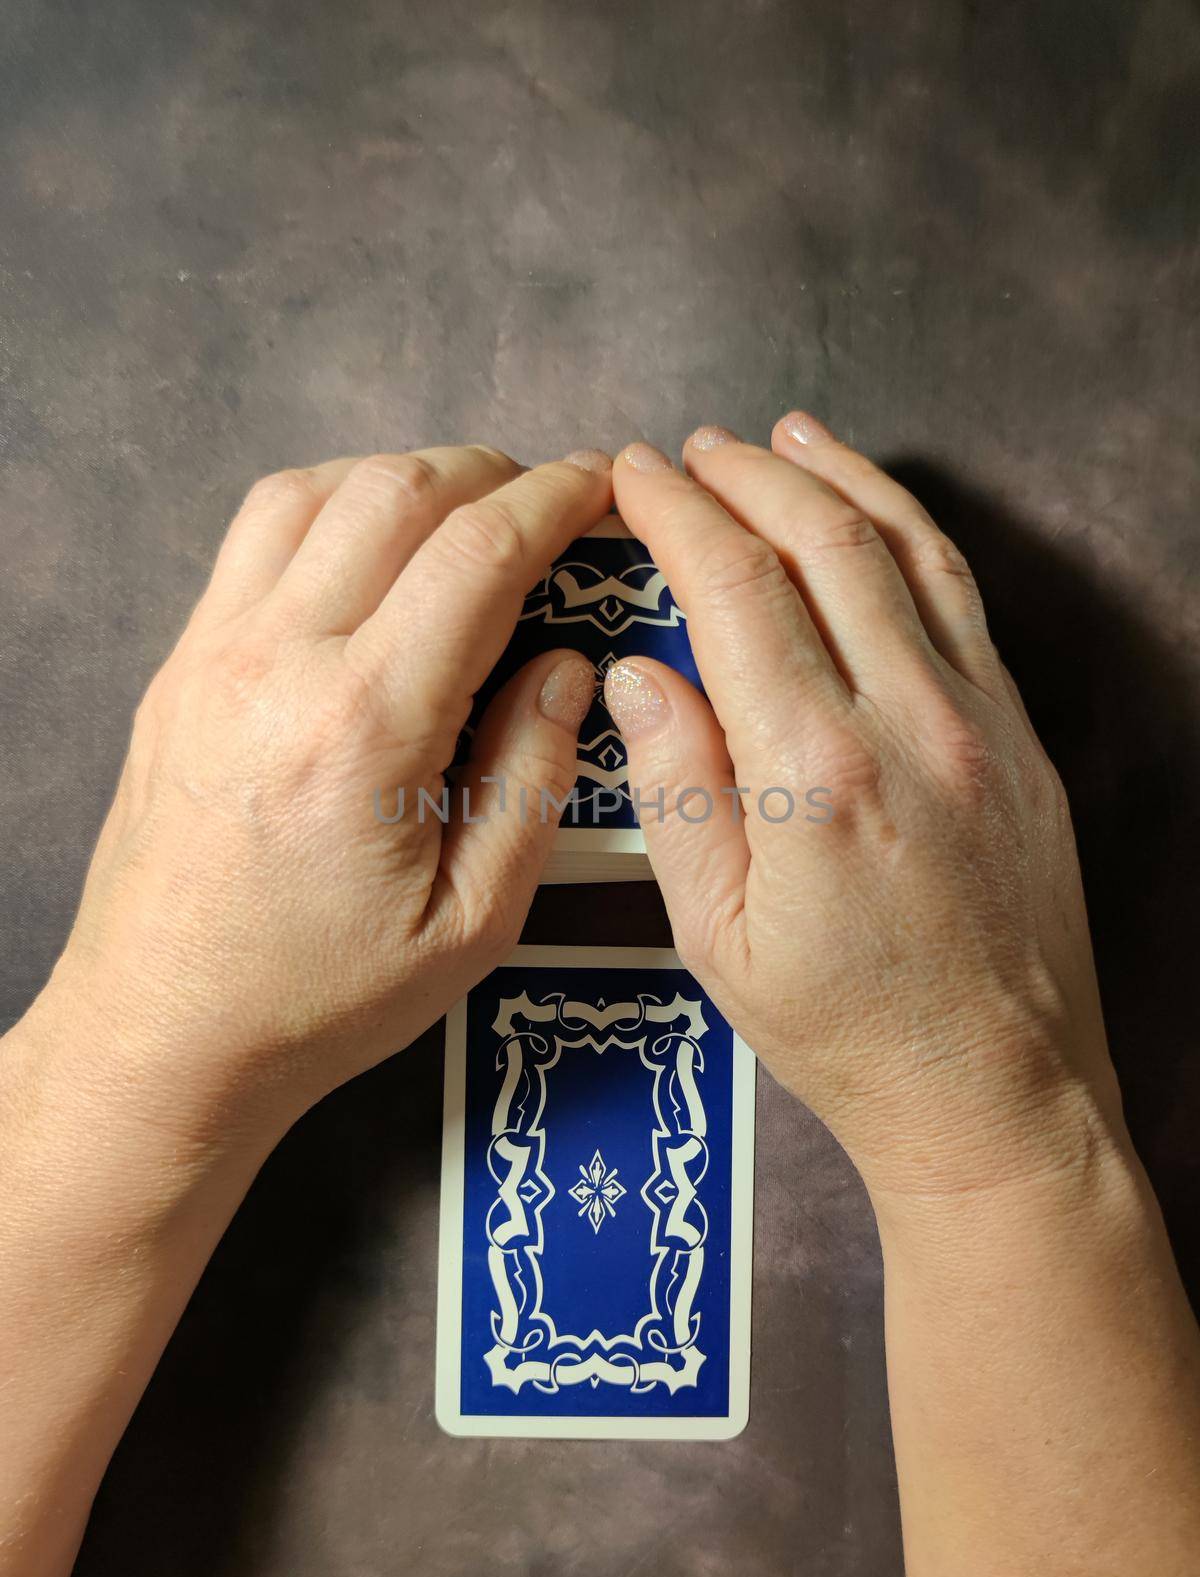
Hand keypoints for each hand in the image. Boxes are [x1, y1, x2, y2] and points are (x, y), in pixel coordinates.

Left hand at [38, 444, 610, 1141]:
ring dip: (404, 480)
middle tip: (546, 506)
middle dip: (491, 474)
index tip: (601, 484)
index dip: (556, 499)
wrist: (166, 1033)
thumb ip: (533, 777)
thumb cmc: (319, 996)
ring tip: (463, 519)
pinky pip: (254, 538)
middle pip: (396, 492)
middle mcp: (278, 663)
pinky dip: (330, 509)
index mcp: (364, 725)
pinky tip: (370, 554)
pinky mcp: (180, 668)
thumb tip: (568, 665)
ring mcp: (213, 655)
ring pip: (315, 491)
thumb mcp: (472, 919)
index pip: (477, 553)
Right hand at [605, 420, 1118, 1199]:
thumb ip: (675, 787)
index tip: (634, 475)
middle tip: (690, 450)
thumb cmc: (847, 1030)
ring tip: (784, 435)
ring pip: (905, 550)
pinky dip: (910, 533)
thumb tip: (638, 673)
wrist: (992, 1088)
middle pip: (819, 543)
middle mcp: (908, 725)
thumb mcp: (716, 933)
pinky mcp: (1020, 736)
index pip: (733, 590)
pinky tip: (876, 515)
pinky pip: (962, 598)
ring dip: (836, 476)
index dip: (676, 513)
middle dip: (745, 475)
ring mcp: (980, 722)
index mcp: (813, 774)